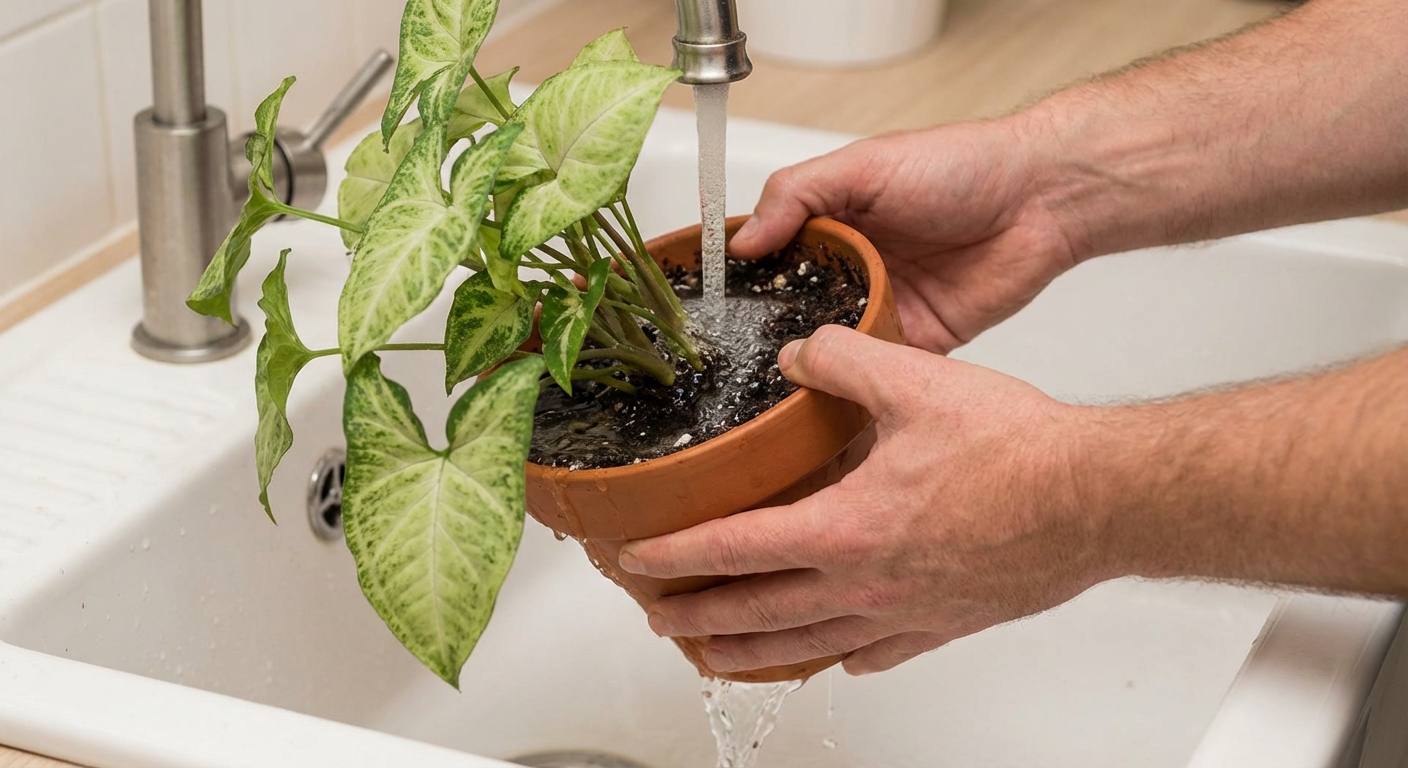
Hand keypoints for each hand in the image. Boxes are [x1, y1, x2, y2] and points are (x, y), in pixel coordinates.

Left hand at [618, 326, 1114, 675]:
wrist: (1099, 500)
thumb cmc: (1020, 451)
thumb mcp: (917, 382)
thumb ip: (844, 358)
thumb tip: (802, 350)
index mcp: (846, 528)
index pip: (735, 548)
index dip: (677, 556)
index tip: (638, 562)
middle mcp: (866, 584)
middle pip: (758, 615)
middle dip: (697, 618)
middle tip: (658, 618)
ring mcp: (906, 614)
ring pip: (807, 648)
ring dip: (751, 655)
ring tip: (715, 657)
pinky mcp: (946, 624)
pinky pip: (879, 653)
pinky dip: (843, 658)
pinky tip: (836, 658)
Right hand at [729, 120, 1078, 353]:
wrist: (1041, 200)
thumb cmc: (960, 166)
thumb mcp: (862, 165)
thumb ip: (797, 194)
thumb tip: (743, 241)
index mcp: (836, 222)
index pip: (775, 256)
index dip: (746, 281)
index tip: (713, 309)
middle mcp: (857, 266)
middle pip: (800, 308)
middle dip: (775, 332)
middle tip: (738, 360)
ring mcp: (888, 305)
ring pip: (838, 344)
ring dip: (816, 361)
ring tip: (778, 387)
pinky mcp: (923, 339)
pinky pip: (883, 368)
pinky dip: (863, 381)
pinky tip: (833, 396)